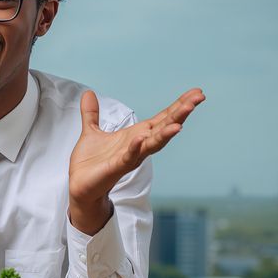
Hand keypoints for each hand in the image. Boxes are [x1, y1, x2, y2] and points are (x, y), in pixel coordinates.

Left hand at [68, 88, 205, 232]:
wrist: (79, 185)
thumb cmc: (90, 162)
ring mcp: (130, 157)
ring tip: (180, 123)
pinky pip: (129, 156)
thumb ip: (91, 113)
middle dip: (181, 114)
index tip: (196, 92)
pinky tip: (141, 137)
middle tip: (198, 99)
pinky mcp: (117, 167)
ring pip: (153, 143)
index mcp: (136, 135)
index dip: (178, 105)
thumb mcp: (91, 131)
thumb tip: (88, 93)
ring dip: (166, 133)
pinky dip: (135, 147)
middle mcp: (139, 146)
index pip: (162, 118)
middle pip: (164, 127)